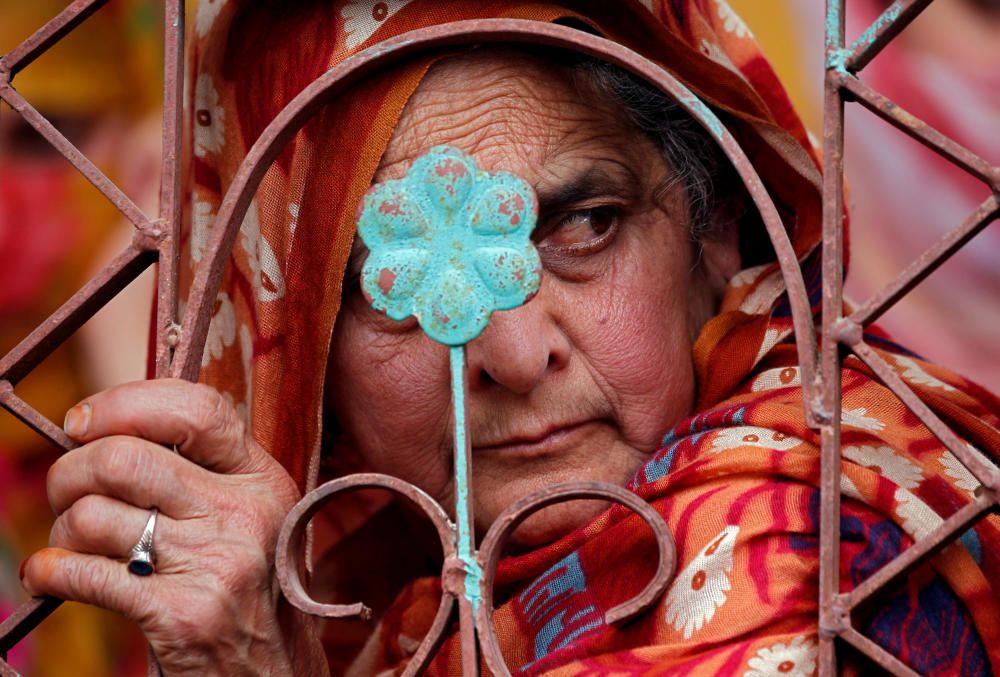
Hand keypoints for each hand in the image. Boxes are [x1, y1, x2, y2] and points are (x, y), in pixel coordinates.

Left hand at [20, 379, 327, 675]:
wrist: (276, 675)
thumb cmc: (251, 592)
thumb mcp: (254, 519)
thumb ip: (205, 473)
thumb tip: (107, 429)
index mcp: (265, 479)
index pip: (196, 409)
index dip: (124, 403)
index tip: (81, 421)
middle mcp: (246, 513)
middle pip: (123, 458)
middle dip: (69, 472)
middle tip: (66, 494)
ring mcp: (216, 563)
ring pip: (93, 514)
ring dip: (62, 531)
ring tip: (74, 547)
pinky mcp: (182, 614)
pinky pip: (82, 573)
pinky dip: (50, 572)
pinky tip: (52, 576)